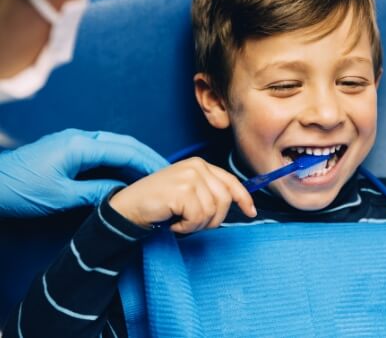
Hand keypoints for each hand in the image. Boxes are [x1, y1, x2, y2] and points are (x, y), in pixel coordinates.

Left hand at [0, 129, 167, 216]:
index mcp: (80, 146)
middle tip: (169, 172)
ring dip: (136, 157)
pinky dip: (121, 160)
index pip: (125, 151)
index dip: (148, 163)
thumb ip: (96, 192)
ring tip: (155, 173)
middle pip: (124, 143)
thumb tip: (123, 194)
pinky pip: (104, 151)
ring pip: (115, 145)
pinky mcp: (70, 148)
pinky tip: (129, 173)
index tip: (167, 175)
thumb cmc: (20, 191)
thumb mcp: (61, 197)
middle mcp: (81, 138)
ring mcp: (75, 141)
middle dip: (148, 156)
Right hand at [109, 157, 256, 233]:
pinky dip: (186, 227)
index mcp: (201, 164)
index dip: (244, 198)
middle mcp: (197, 167)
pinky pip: (198, 218)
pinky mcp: (182, 190)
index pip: (231, 181)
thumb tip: (239, 204)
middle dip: (212, 219)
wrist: (128, 207)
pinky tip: (174, 222)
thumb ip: (209, 192)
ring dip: (196, 225)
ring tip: (180, 221)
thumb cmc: (159, 203)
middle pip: (225, 200)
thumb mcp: (188, 191)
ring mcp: (190, 177)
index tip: (251, 212)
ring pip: (212, 211)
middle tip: (192, 223)